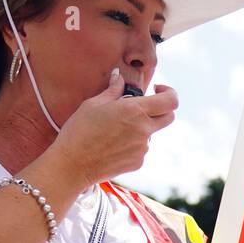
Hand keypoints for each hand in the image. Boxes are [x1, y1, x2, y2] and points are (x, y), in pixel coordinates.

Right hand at [50, 68, 178, 186]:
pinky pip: (141, 148)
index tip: (156, 90)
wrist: (72, 164)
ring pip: (151, 133)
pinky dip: (132, 143)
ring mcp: (143, 148)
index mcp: (135, 111)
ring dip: (140, 127)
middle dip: (161, 109)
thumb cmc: (79, 131)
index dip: (169, 93)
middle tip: (143, 107)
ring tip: (114, 130)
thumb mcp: (93, 104)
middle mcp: (144, 130)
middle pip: (169, 117)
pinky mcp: (138, 162)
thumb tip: (119, 77)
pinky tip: (112, 145)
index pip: (171, 101)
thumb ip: (113, 90)